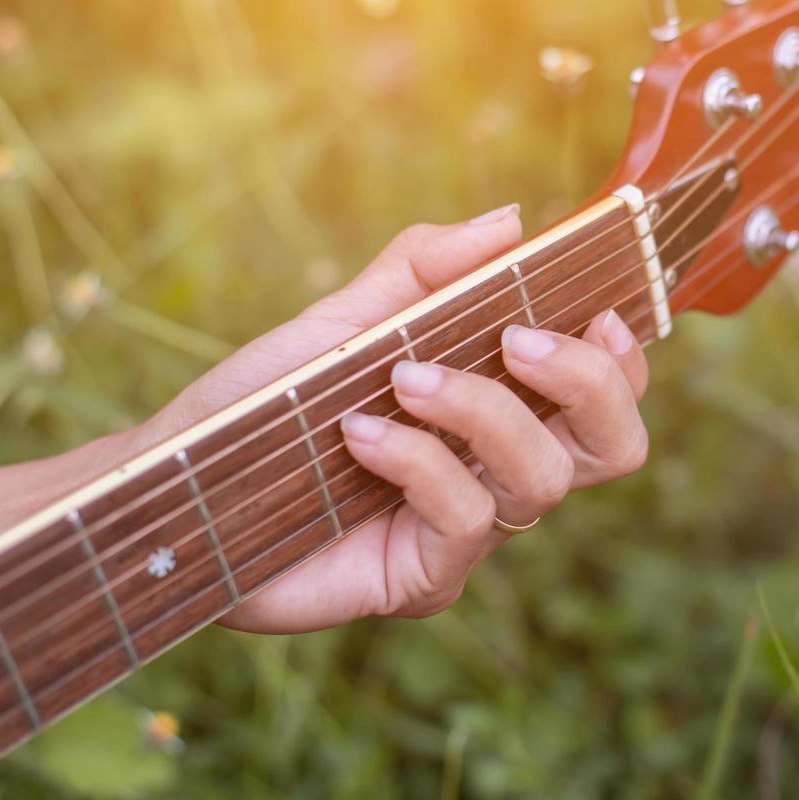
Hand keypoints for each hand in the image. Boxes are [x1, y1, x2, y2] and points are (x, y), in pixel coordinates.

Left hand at [137, 205, 648, 632]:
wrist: (177, 488)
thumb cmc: (263, 406)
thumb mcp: (344, 319)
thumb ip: (424, 269)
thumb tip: (511, 221)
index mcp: (495, 412)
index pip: (603, 396)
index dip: (621, 358)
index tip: (597, 308)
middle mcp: (496, 473)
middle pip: (611, 445)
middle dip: (586, 383)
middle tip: (519, 339)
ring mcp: (465, 532)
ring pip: (540, 477)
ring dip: (478, 410)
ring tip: (401, 377)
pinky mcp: (424, 578)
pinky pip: (466, 518)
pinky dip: (418, 460)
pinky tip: (358, 433)